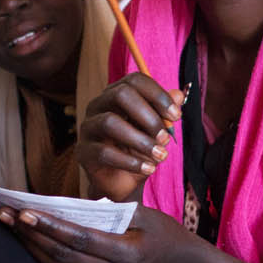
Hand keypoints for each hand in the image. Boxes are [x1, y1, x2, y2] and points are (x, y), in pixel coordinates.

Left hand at [0, 203, 199, 262]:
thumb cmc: (162, 232)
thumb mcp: (144, 214)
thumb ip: (110, 210)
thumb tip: (70, 205)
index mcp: (125, 253)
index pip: (79, 239)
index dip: (49, 227)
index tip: (25, 212)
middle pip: (62, 255)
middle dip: (31, 234)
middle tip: (5, 214)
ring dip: (31, 246)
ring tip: (9, 225)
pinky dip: (43, 256)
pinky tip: (27, 239)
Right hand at [78, 73, 183, 202]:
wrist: (122, 182)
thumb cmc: (139, 150)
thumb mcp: (156, 131)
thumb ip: (165, 114)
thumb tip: (179, 95)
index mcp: (116, 94)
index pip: (135, 80)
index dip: (158, 95)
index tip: (176, 116)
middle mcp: (98, 105)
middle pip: (120, 94)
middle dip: (148, 116)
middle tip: (166, 137)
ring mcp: (88, 127)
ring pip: (110, 122)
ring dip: (141, 140)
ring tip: (160, 155)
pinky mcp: (83, 151)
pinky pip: (104, 152)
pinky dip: (131, 162)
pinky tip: (148, 169)